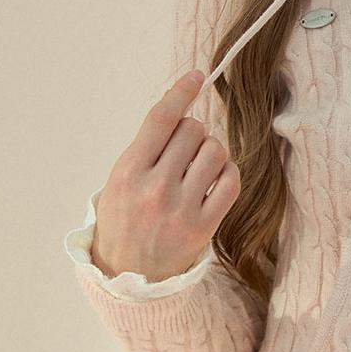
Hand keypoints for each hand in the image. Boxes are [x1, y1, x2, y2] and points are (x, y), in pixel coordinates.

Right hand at [91, 70, 240, 281]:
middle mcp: (155, 188)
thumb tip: (181, 110)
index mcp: (128, 171)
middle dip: (192, 132)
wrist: (128, 276)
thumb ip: (147, 149)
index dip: (181, 92)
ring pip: (215, 151)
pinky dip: (228, 173)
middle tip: (183, 151)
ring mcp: (181, 208)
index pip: (160, 119)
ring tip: (198, 168)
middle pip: (192, 130)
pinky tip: (215, 180)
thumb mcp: (119, 181)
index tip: (197, 75)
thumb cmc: (124, 221)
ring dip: (211, 152)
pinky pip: (231, 181)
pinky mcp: (204, 226)